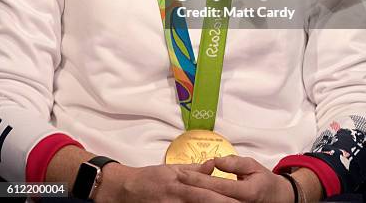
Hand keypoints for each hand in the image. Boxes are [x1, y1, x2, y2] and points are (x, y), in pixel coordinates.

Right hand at [95, 160, 244, 202]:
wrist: (125, 188)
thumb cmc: (150, 178)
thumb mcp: (172, 169)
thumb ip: (194, 170)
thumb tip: (213, 166)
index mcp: (182, 182)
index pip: (208, 190)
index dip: (225, 196)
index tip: (240, 199)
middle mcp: (177, 196)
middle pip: (204, 202)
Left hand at [176, 155, 294, 202]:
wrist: (277, 200)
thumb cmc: (263, 180)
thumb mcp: (252, 166)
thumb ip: (234, 163)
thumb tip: (215, 160)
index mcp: (246, 192)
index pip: (216, 185)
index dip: (197, 179)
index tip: (181, 172)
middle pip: (209, 199)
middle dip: (190, 191)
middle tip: (174, 182)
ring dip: (193, 199)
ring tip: (178, 190)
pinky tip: (190, 197)